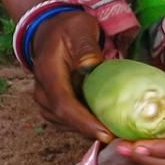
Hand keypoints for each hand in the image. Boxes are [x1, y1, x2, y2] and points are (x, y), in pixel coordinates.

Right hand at [28, 8, 113, 141]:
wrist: (51, 29)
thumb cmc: (68, 28)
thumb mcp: (80, 29)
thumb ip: (86, 48)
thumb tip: (93, 68)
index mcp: (48, 73)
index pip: (63, 104)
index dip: (83, 122)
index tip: (106, 133)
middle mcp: (42, 91)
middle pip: (65, 119)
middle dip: (92, 131)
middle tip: (122, 136)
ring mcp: (46, 100)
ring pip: (67, 124)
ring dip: (90, 129)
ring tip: (117, 131)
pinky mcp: (54, 104)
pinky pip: (69, 121)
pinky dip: (86, 124)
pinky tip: (106, 122)